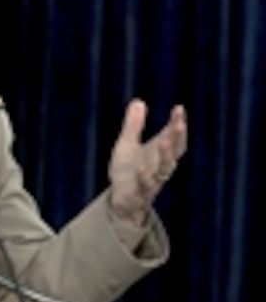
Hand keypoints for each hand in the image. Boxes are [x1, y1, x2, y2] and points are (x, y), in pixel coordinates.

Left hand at [107, 99, 187, 224]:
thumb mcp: (127, 143)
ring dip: (165, 155)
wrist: (121, 199)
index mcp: (159, 153)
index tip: (179, 108)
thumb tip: (139, 101)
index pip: (173, 136)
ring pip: (164, 168)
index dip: (177, 123)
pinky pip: (145, 185)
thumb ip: (134, 125)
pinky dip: (144, 176)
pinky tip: (141, 167)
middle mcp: (160, 165)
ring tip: (165, 141)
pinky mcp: (140, 192)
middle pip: (174, 151)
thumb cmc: (127, 169)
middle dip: (177, 137)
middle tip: (179, 123)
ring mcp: (152, 179)